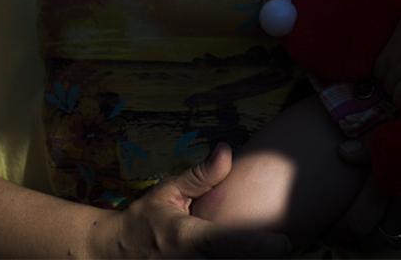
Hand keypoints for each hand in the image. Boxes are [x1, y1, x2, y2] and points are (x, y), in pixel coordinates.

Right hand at [93, 143, 290, 258]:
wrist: (114, 254)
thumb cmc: (144, 221)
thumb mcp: (167, 193)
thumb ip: (200, 177)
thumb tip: (227, 150)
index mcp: (189, 238)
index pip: (234, 242)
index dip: (265, 246)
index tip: (286, 242)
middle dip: (261, 258)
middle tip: (280, 249)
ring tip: (265, 253)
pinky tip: (245, 256)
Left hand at [330, 122, 400, 250]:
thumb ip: (370, 147)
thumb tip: (341, 153)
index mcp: (391, 184)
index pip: (357, 223)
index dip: (342, 232)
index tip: (333, 232)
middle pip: (377, 238)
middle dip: (365, 237)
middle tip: (357, 232)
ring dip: (391, 233)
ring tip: (384, 223)